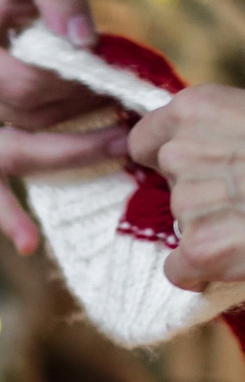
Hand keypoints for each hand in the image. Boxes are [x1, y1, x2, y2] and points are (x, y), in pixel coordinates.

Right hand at [0, 0, 124, 251]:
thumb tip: (83, 44)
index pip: (18, 84)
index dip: (71, 83)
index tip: (109, 71)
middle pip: (21, 122)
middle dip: (79, 116)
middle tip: (127, 107)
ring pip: (14, 156)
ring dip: (68, 154)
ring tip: (116, 143)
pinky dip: (5, 214)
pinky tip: (27, 242)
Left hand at [130, 85, 244, 288]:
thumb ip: (224, 130)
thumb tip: (186, 151)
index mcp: (198, 109)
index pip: (146, 140)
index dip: (168, 158)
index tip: (198, 168)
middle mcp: (183, 151)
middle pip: (168, 185)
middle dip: (201, 193)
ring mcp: (189, 202)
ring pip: (180, 226)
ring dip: (213, 228)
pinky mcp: (201, 248)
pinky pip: (179, 269)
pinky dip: (203, 272)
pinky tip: (242, 257)